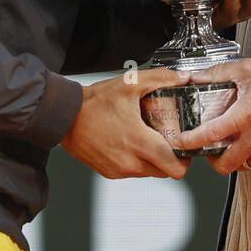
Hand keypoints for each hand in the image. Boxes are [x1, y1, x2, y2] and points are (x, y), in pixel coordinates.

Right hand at [60, 67, 192, 179]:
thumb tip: (182, 77)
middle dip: (170, 158)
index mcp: (139, 142)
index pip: (174, 167)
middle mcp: (130, 162)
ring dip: (153, 160)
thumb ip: (161, 79)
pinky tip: (130, 143)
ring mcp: (119, 170)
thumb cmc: (94, 102)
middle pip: (165, 172)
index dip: (185, 160)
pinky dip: (136, 161)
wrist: (65, 116)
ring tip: (148, 139)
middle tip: (168, 140)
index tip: (183, 146)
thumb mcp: (130, 84)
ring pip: (149, 173)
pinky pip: (132, 172)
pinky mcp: (109, 172)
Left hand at [175, 58, 250, 174]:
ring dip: (234, 158)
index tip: (182, 142)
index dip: (191, 142)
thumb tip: (196, 77)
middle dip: (213, 161)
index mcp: (244, 116)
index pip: (210, 135)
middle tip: (209, 151)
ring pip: (243, 165)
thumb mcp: (247, 70)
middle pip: (225, 164)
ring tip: (233, 143)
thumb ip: (218, 74)